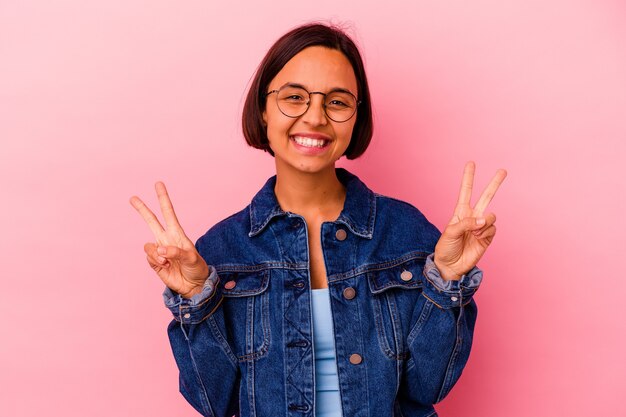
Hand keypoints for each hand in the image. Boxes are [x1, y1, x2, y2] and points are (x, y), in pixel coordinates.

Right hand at [130, 182, 208, 297]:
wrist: (194, 285)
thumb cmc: (197, 268)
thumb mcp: (192, 258)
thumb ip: (176, 252)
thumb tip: (160, 250)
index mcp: (177, 234)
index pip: (168, 213)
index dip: (163, 198)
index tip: (158, 184)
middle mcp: (166, 239)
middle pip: (151, 221)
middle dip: (142, 209)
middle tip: (132, 198)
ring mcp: (159, 251)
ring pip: (148, 246)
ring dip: (156, 254)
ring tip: (167, 262)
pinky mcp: (154, 263)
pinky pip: (149, 258)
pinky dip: (156, 263)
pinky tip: (165, 267)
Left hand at [434, 161, 506, 280]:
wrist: (450, 266)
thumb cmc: (445, 248)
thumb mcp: (450, 232)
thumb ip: (466, 223)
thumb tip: (484, 218)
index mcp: (460, 212)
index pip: (466, 191)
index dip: (468, 178)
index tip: (471, 163)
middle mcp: (472, 217)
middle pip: (486, 196)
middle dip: (494, 184)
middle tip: (503, 170)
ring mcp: (481, 227)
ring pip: (491, 215)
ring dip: (484, 222)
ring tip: (475, 231)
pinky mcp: (488, 237)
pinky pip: (492, 228)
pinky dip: (486, 232)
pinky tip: (479, 238)